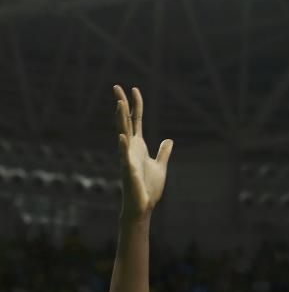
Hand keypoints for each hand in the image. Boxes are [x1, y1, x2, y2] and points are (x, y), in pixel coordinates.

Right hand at [114, 85, 172, 217]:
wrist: (143, 205)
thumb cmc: (149, 187)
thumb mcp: (160, 166)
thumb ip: (163, 152)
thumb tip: (169, 140)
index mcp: (138, 146)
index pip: (136, 120)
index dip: (136, 105)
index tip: (134, 89)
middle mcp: (130, 148)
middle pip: (125, 122)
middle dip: (122, 104)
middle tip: (116, 86)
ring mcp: (128, 157)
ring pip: (123, 134)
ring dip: (121, 119)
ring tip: (119, 103)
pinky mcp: (129, 170)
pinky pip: (125, 156)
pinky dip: (123, 146)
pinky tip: (122, 136)